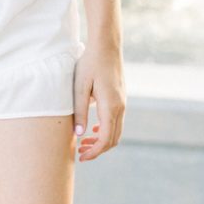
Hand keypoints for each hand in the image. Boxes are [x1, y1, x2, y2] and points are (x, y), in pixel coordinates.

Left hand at [72, 43, 125, 162]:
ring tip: (84, 143)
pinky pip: (117, 121)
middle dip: (98, 150)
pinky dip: (107, 130)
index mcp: (111, 106)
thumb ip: (80, 112)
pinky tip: (94, 129)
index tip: (81, 156)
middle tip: (80, 153)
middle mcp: (120, 107)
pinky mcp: (121, 98)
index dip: (94, 151)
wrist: (107, 46)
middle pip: (113, 139)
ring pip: (116, 131)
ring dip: (102, 141)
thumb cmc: (90, 64)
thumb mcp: (80, 87)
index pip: (106, 139)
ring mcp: (123, 103)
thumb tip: (79, 134)